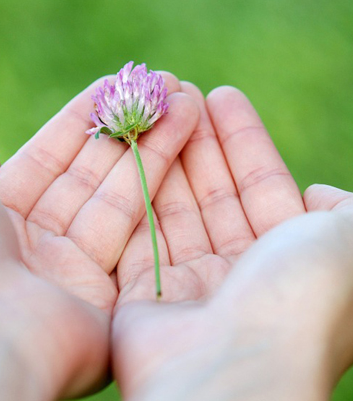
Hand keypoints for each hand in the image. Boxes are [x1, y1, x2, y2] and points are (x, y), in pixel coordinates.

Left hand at [0, 74, 199, 399]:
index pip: (49, 159)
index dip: (83, 120)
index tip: (114, 86)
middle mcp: (36, 246)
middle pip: (92, 175)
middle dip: (128, 128)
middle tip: (163, 87)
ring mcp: (75, 273)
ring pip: (122, 196)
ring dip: (155, 146)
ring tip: (184, 101)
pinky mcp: (111, 298)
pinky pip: (139, 231)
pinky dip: (159, 181)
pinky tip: (180, 137)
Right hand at [113, 85, 352, 399]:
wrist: (231, 374)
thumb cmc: (299, 300)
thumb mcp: (347, 240)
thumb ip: (343, 212)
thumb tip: (317, 193)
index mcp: (287, 259)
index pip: (262, 185)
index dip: (244, 140)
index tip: (223, 96)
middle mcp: (239, 272)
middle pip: (216, 192)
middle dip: (201, 142)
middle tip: (182, 93)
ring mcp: (191, 284)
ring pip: (177, 208)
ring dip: (169, 159)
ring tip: (158, 111)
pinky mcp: (146, 295)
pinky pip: (141, 234)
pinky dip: (138, 196)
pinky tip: (133, 156)